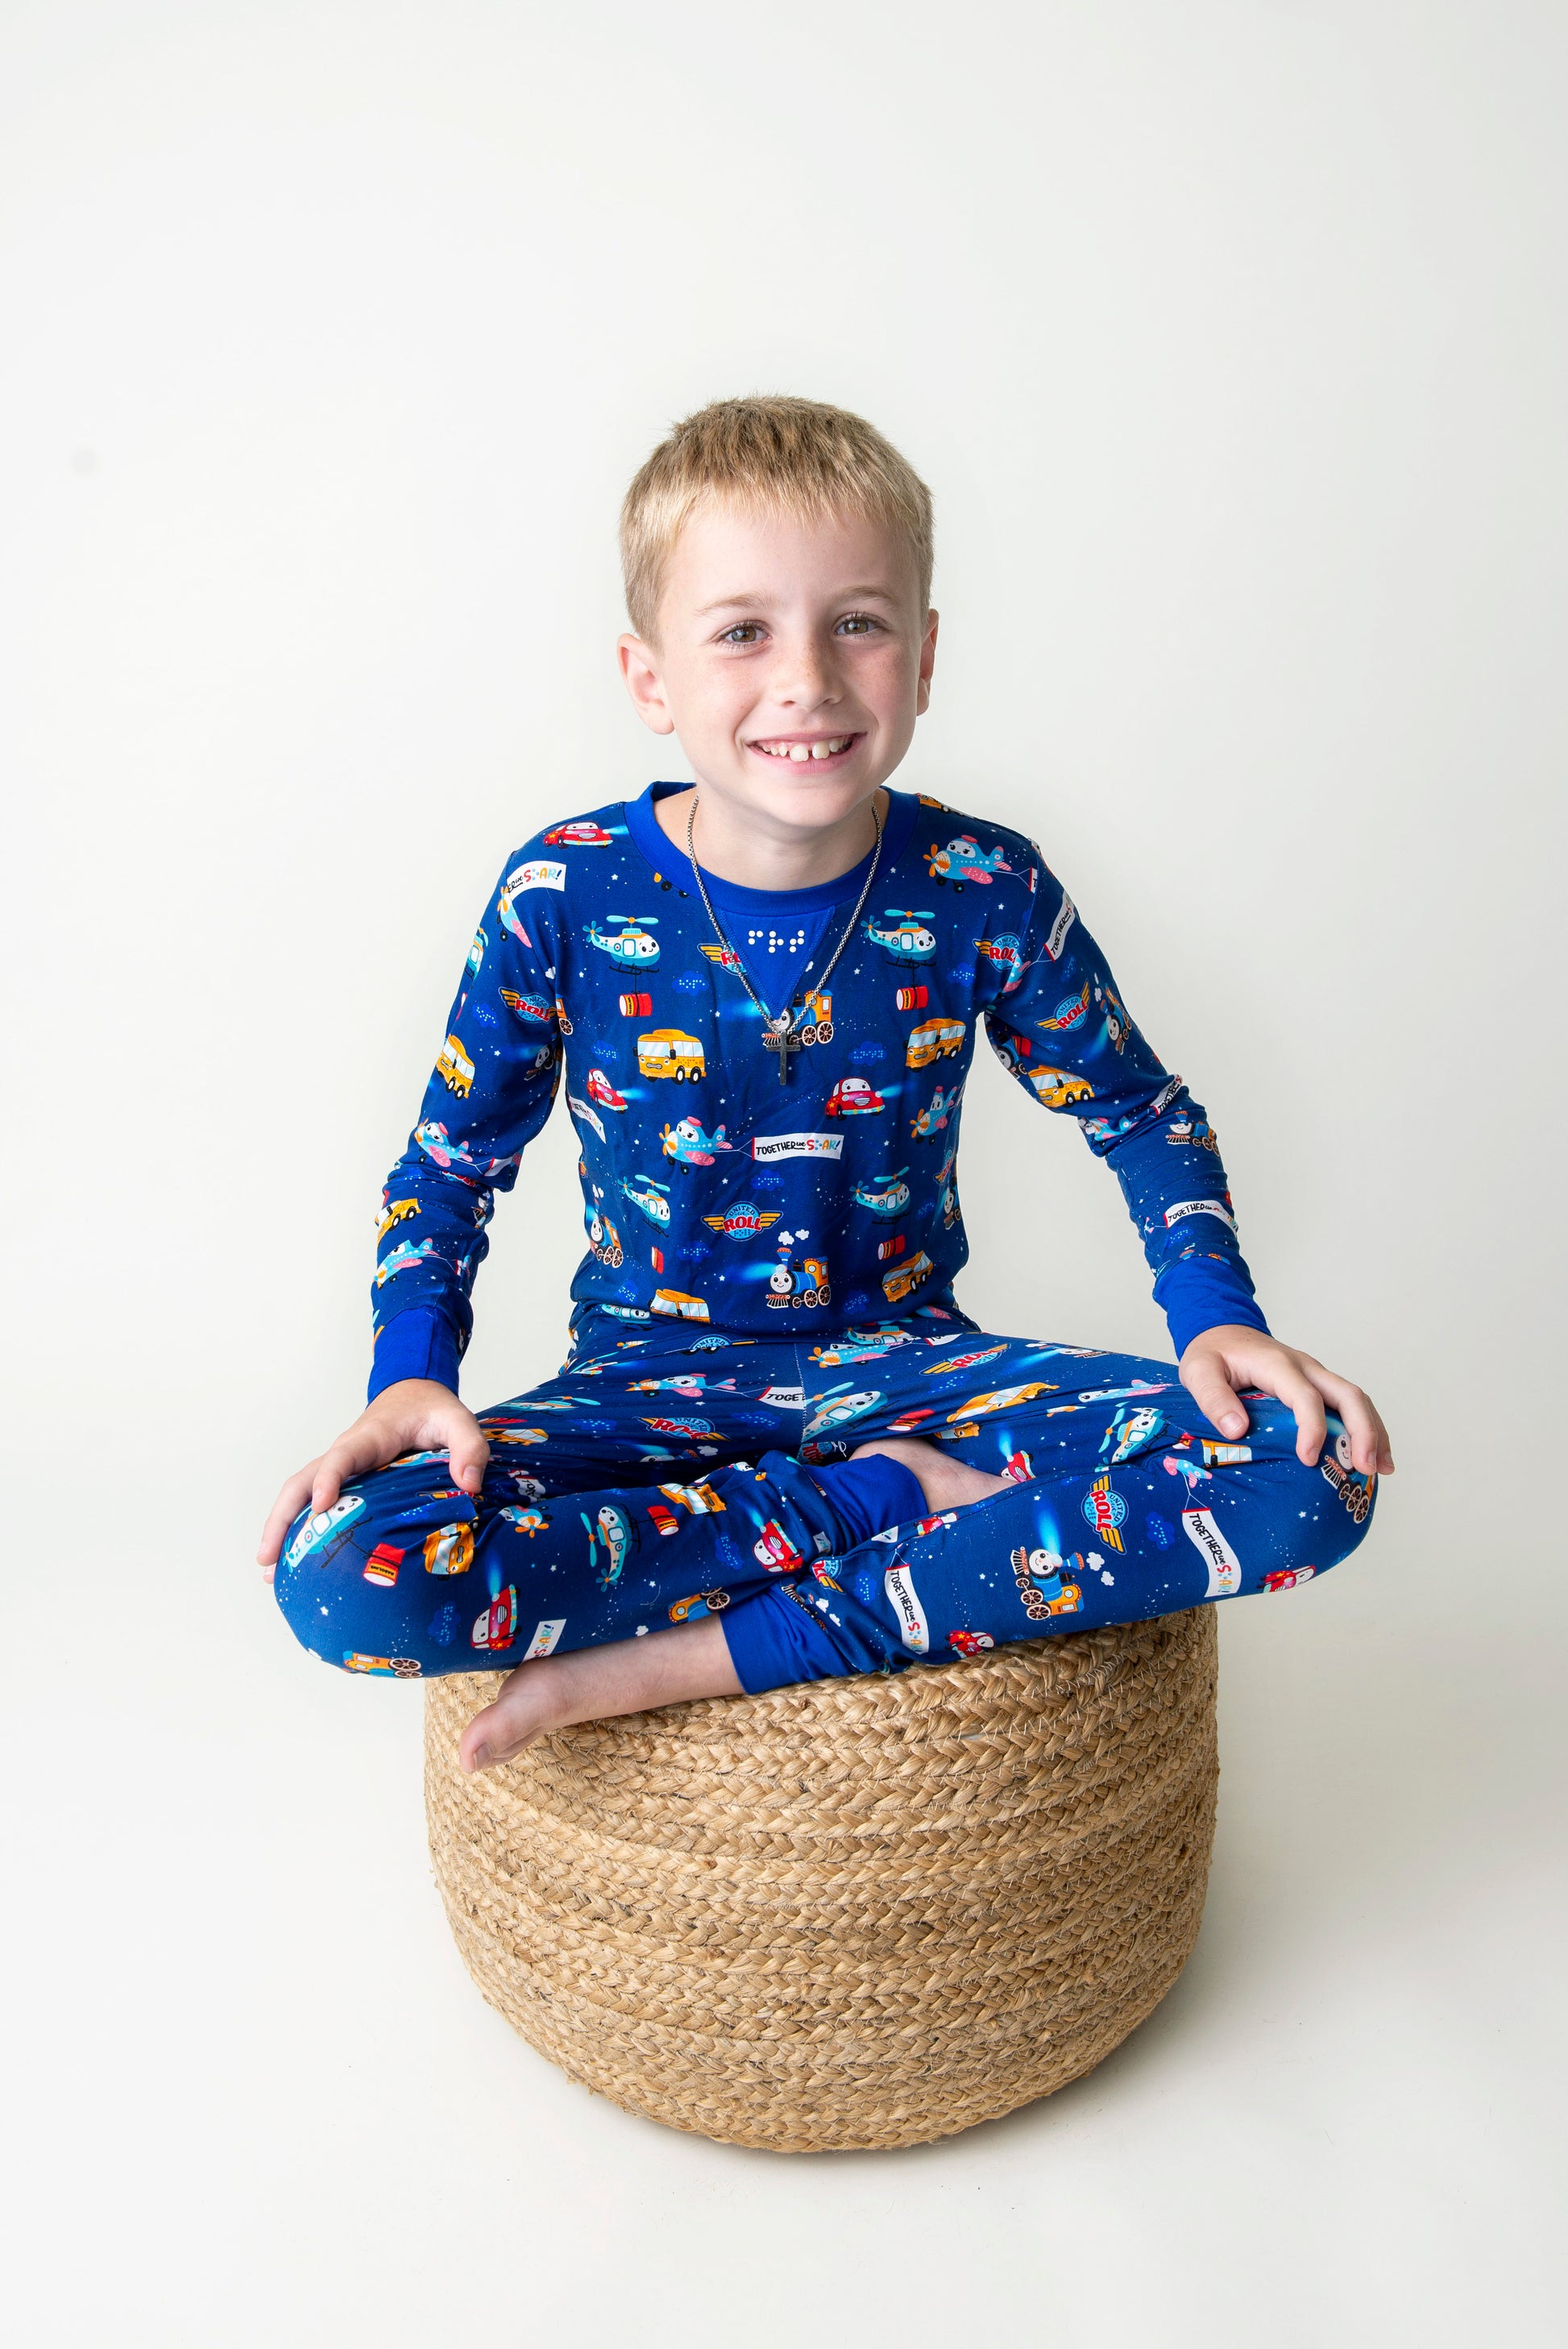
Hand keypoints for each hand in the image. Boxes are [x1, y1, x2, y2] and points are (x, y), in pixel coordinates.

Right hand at [257, 1380, 489, 1578]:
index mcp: (368, 1439)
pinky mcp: (342, 1481)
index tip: (321, 1507)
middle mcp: (343, 1454)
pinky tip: (292, 1561)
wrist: (413, 1393)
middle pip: (300, 1483)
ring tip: (267, 1571)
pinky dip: (296, 1528)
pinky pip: (310, 1502)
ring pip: (297, 1495)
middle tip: (267, 1558)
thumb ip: (469, 1447)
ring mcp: (338, 1468)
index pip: (341, 1458)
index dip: (328, 1481)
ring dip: (280, 1528)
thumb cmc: (431, 1409)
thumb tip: (470, 1486)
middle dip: (282, 1518)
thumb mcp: (458, 1421)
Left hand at [1178, 1326, 1392, 1477]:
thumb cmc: (1212, 1354)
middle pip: (1348, 1395)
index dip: (1312, 1428)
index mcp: (1277, 1365)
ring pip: (1357, 1400)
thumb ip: (1213, 1399)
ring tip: (1380, 1469)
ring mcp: (1316, 1375)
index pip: (1306, 1396)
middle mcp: (1305, 1367)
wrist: (1222, 1331)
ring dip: (1373, 1432)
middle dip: (1363, 1431)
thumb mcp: (1199, 1371)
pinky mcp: (1319, 1386)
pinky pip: (1350, 1405)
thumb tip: (1238, 1430)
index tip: (1308, 1459)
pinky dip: (1366, 1429)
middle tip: (1365, 1468)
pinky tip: (1372, 1456)